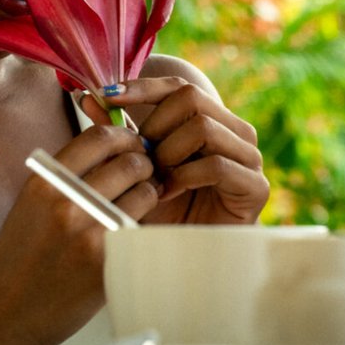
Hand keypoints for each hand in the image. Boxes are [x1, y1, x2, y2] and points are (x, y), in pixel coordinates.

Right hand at [0, 124, 156, 344]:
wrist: (6, 312)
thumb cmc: (20, 257)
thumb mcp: (33, 202)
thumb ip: (67, 173)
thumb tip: (113, 147)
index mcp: (45, 181)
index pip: (98, 138)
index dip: (124, 135)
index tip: (132, 142)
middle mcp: (66, 202)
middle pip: (129, 162)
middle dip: (144, 163)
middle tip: (145, 172)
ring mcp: (89, 232)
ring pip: (144, 192)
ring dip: (149, 192)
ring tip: (140, 200)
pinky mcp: (107, 260)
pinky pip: (142, 227)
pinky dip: (144, 223)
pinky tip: (134, 227)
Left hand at [87, 75, 268, 225]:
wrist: (188, 257)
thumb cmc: (162, 210)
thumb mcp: (136, 168)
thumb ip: (118, 133)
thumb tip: (88, 97)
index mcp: (211, 120)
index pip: (179, 86)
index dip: (143, 87)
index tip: (107, 94)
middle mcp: (234, 132)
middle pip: (192, 97)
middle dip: (155, 125)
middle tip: (140, 156)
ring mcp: (249, 157)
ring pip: (203, 127)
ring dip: (169, 152)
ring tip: (155, 178)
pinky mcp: (256, 186)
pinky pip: (216, 164)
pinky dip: (185, 177)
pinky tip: (169, 193)